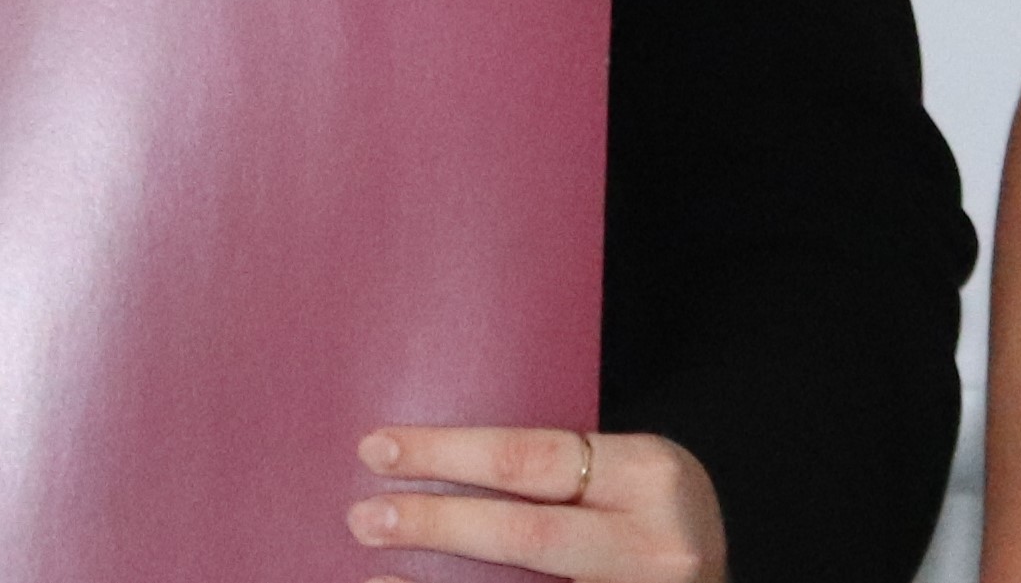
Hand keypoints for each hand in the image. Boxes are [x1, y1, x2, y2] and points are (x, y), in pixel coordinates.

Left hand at [351, 426, 725, 582]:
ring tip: (373, 575)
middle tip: (363, 516)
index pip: (531, 458)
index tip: (377, 449)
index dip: (446, 453)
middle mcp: (656, 546)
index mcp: (652, 475)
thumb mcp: (624, 476)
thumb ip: (556, 470)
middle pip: (525, 534)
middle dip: (435, 523)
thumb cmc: (648, 518)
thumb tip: (426, 464)